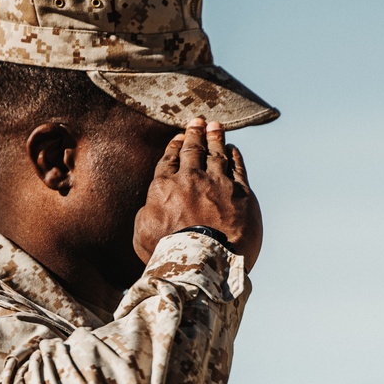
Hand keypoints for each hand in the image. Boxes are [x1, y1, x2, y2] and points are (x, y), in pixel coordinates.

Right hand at [133, 118, 263, 267]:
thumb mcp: (142, 234)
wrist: (203, 261)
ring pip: (217, 153)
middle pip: (193, 150)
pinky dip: (234, 156)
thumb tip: (152, 205)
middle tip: (198, 122)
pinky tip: (233, 150)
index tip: (178, 138)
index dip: (175, 146)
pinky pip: (237, 167)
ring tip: (215, 127)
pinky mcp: (241, 193)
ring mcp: (218, 184)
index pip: (169, 160)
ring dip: (215, 137)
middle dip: (195, 133)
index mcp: (164, 186)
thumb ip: (146, 213)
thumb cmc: (168, 253)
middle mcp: (191, 178)